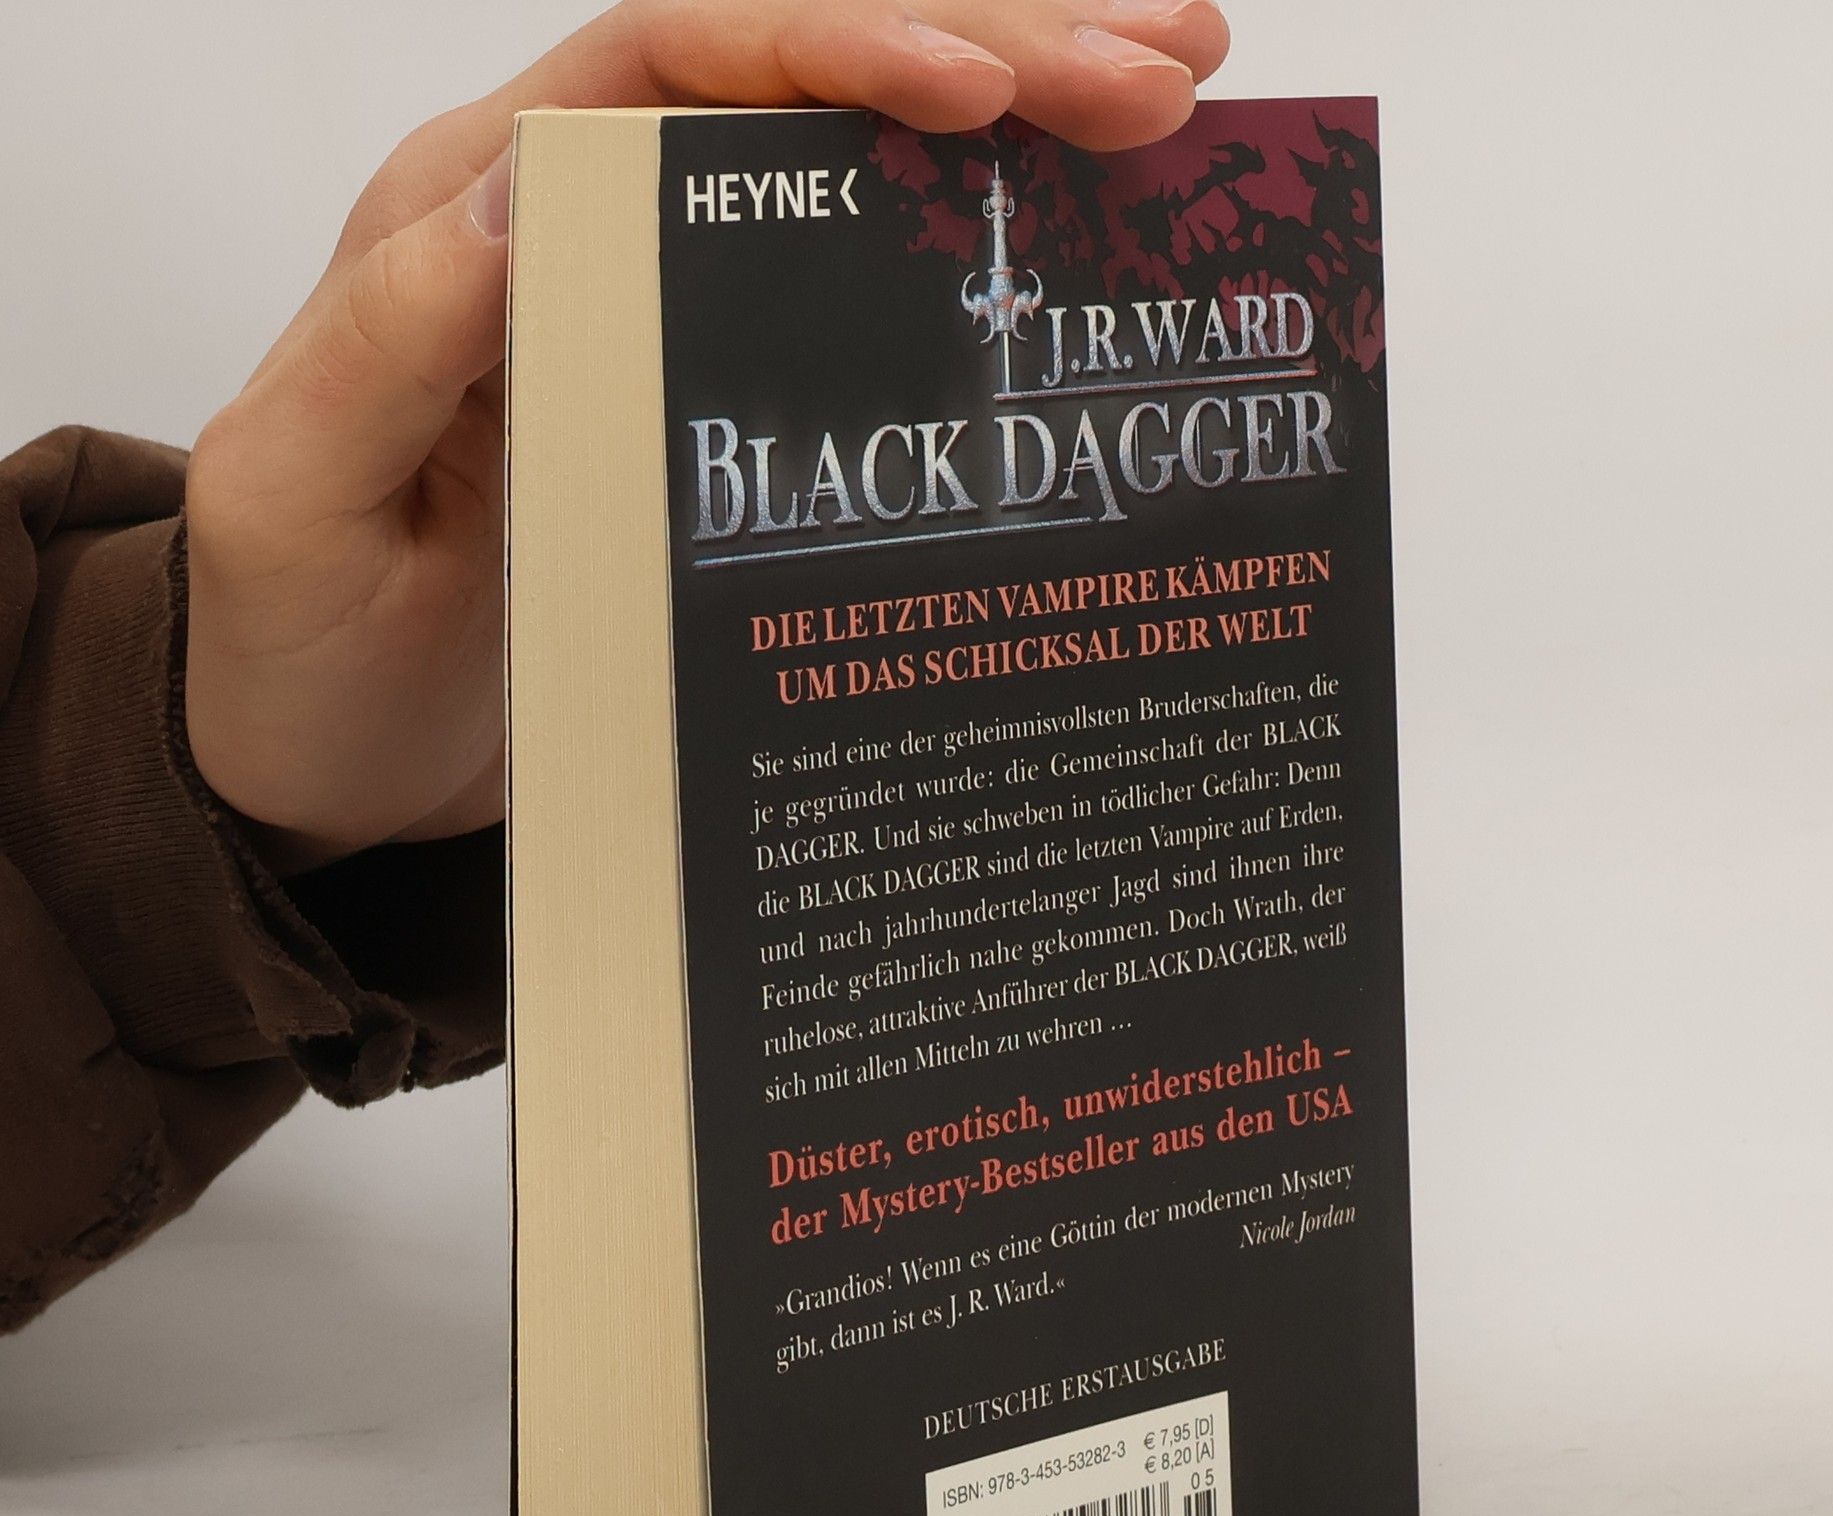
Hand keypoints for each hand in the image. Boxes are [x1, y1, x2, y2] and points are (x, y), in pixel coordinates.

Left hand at [183, 0, 1231, 872]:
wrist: (329, 767)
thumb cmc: (300, 645)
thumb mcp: (301, 499)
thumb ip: (388, 346)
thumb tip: (521, 200)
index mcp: (486, 214)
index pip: (682, 63)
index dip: (841, 45)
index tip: (985, 85)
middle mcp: (594, 240)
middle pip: (805, 88)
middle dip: (993, 49)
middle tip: (1160, 66)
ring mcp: (674, 328)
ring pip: (861, 181)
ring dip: (1019, 134)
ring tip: (1173, 108)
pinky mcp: (729, 423)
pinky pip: (869, 312)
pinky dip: (982, 270)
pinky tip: (1090, 252)